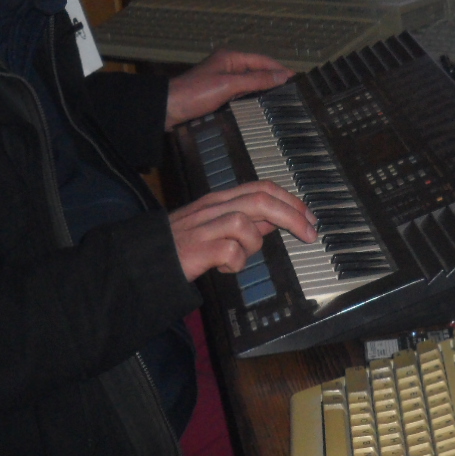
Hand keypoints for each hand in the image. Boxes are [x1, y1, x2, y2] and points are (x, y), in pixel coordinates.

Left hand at [164, 49, 292, 127]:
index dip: (280, 69)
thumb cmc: (195, 94)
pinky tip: (262, 107)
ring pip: (250, 83)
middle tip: (294, 91)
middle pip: (257, 71)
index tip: (297, 79)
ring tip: (283, 99)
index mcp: (230, 58)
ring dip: (264, 89)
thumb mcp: (228, 85)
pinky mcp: (218, 94)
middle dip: (274, 79)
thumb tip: (282, 76)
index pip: (262, 61)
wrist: (168, 109)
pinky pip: (241, 93)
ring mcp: (222, 81)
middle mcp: (228, 66)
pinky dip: (253, 98)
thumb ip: (256, 80)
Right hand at [170, 181, 315, 280]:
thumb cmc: (180, 245)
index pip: (261, 188)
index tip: (309, 216)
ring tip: (239, 256)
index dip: (290, 200)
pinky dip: (235, 262)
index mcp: (219, 200)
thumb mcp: (215, 225)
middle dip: (292, 215)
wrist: (144, 259)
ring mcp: (204, 226)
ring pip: (245, 223)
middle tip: (310, 233)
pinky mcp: (197, 248)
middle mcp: (213, 207)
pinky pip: (231, 251)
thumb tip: (275, 220)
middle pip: (260, 199)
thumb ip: (244, 221)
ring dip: (253, 243)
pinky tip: (224, 267)